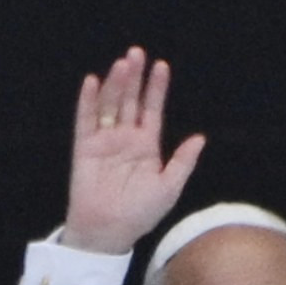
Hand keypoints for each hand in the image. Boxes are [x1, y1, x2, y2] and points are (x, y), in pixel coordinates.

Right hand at [59, 47, 205, 254]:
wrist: (109, 232)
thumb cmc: (141, 214)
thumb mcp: (169, 187)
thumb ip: (183, 162)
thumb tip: (200, 138)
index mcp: (146, 146)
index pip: (152, 109)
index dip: (156, 88)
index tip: (162, 66)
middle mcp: (125, 138)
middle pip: (130, 101)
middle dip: (135, 77)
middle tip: (138, 53)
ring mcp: (104, 141)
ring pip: (110, 105)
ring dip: (116, 84)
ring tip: (123, 64)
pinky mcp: (85, 147)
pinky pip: (85, 120)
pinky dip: (88, 101)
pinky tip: (93, 82)